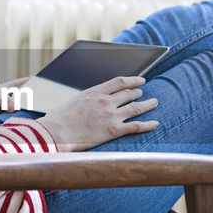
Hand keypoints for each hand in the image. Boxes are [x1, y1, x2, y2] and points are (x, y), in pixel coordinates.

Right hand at [35, 76, 158, 151]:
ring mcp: (111, 115)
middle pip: (129, 93)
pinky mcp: (114, 130)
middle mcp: (105, 101)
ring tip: (154, 102)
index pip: (119, 82)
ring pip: (136, 107)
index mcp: (95, 92)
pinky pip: (136, 126)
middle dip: (137, 92)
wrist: (56, 132)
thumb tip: (87, 102)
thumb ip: (85, 100)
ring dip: (147, 104)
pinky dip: (148, 125)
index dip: (132, 80)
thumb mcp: (72, 101)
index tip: (139, 80)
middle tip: (142, 93)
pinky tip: (155, 123)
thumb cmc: (59, 119)